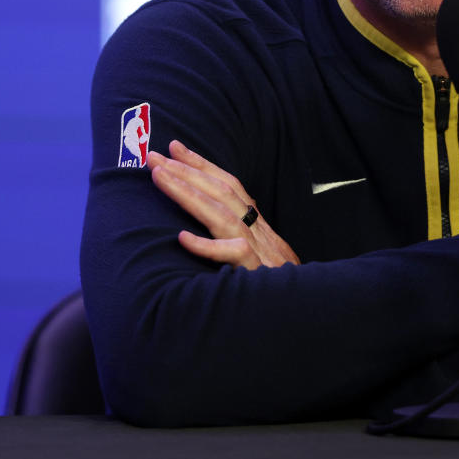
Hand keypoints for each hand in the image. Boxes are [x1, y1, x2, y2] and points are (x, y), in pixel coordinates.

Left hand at [148, 140, 299, 269]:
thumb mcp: (261, 257)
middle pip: (221, 192)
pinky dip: (207, 246)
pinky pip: (232, 254)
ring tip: (159, 177)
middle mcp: (257, 231)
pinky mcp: (255, 272)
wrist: (305, 310)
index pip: (228, 186)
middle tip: (154, 156)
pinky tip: (182, 238)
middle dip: (186, 170)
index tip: (175, 148)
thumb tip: (205, 230)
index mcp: (256, 225)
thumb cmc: (276, 284)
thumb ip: (238, 241)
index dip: (202, 165)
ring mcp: (258, 251)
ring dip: (188, 193)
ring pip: (221, 215)